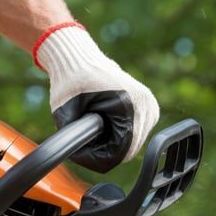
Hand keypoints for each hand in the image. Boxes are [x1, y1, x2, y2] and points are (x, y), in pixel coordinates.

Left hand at [34, 23, 159, 172]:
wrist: (79, 58)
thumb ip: (73, 138)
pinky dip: (124, 133)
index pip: (125, 150)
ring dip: (116, 141)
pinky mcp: (150, 105)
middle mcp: (146, 103)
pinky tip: (109, 121)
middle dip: (110, 148)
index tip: (86, 148)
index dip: (103, 156)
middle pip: (131, 148)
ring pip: (135, 142)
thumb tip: (79, 157)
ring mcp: (150, 104)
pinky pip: (139, 132)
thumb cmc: (70, 81)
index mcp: (131, 104)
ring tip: (98, 124)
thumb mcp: (65, 112)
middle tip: (89, 134)